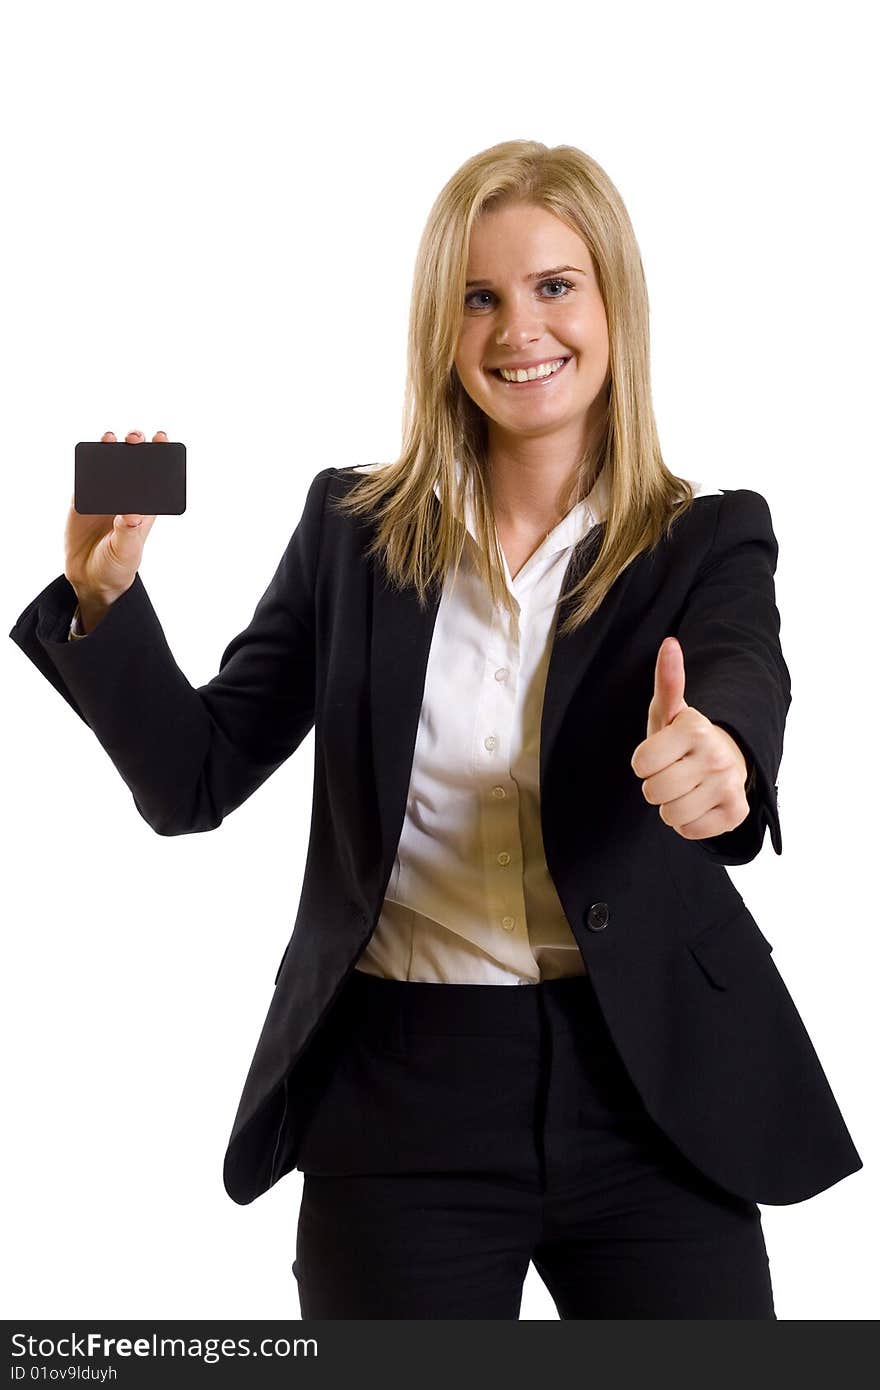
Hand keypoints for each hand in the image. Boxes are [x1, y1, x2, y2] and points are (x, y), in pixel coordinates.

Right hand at [64, 428, 164, 605]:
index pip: (156, 477)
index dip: (160, 456)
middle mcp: (126, 497)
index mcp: (145, 508)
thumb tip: (132, 513)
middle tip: (135, 438)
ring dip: (111, 448)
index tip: (162, 439)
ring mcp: (104, 496)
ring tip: (111, 439)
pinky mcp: (83, 499)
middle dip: (136, 446)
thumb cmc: (117, 565)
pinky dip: (88, 463)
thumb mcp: (127, 551)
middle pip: (133, 464)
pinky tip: (91, 453)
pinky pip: (85, 477)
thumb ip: (128, 531)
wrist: (89, 577)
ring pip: (109, 465)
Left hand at [630, 636, 751, 840]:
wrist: (727, 761)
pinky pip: (691, 831)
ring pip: (671, 815)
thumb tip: (670, 643)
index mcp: (695, 728)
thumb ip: (668, 680)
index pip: (640, 765)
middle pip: (653, 792)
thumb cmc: (685, 738)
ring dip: (671, 806)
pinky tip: (699, 803)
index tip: (660, 754)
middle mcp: (717, 755)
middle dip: (655, 786)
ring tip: (684, 788)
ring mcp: (730, 785)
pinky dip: (689, 823)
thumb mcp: (670, 711)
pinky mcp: (738, 812)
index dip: (644, 763)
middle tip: (672, 772)